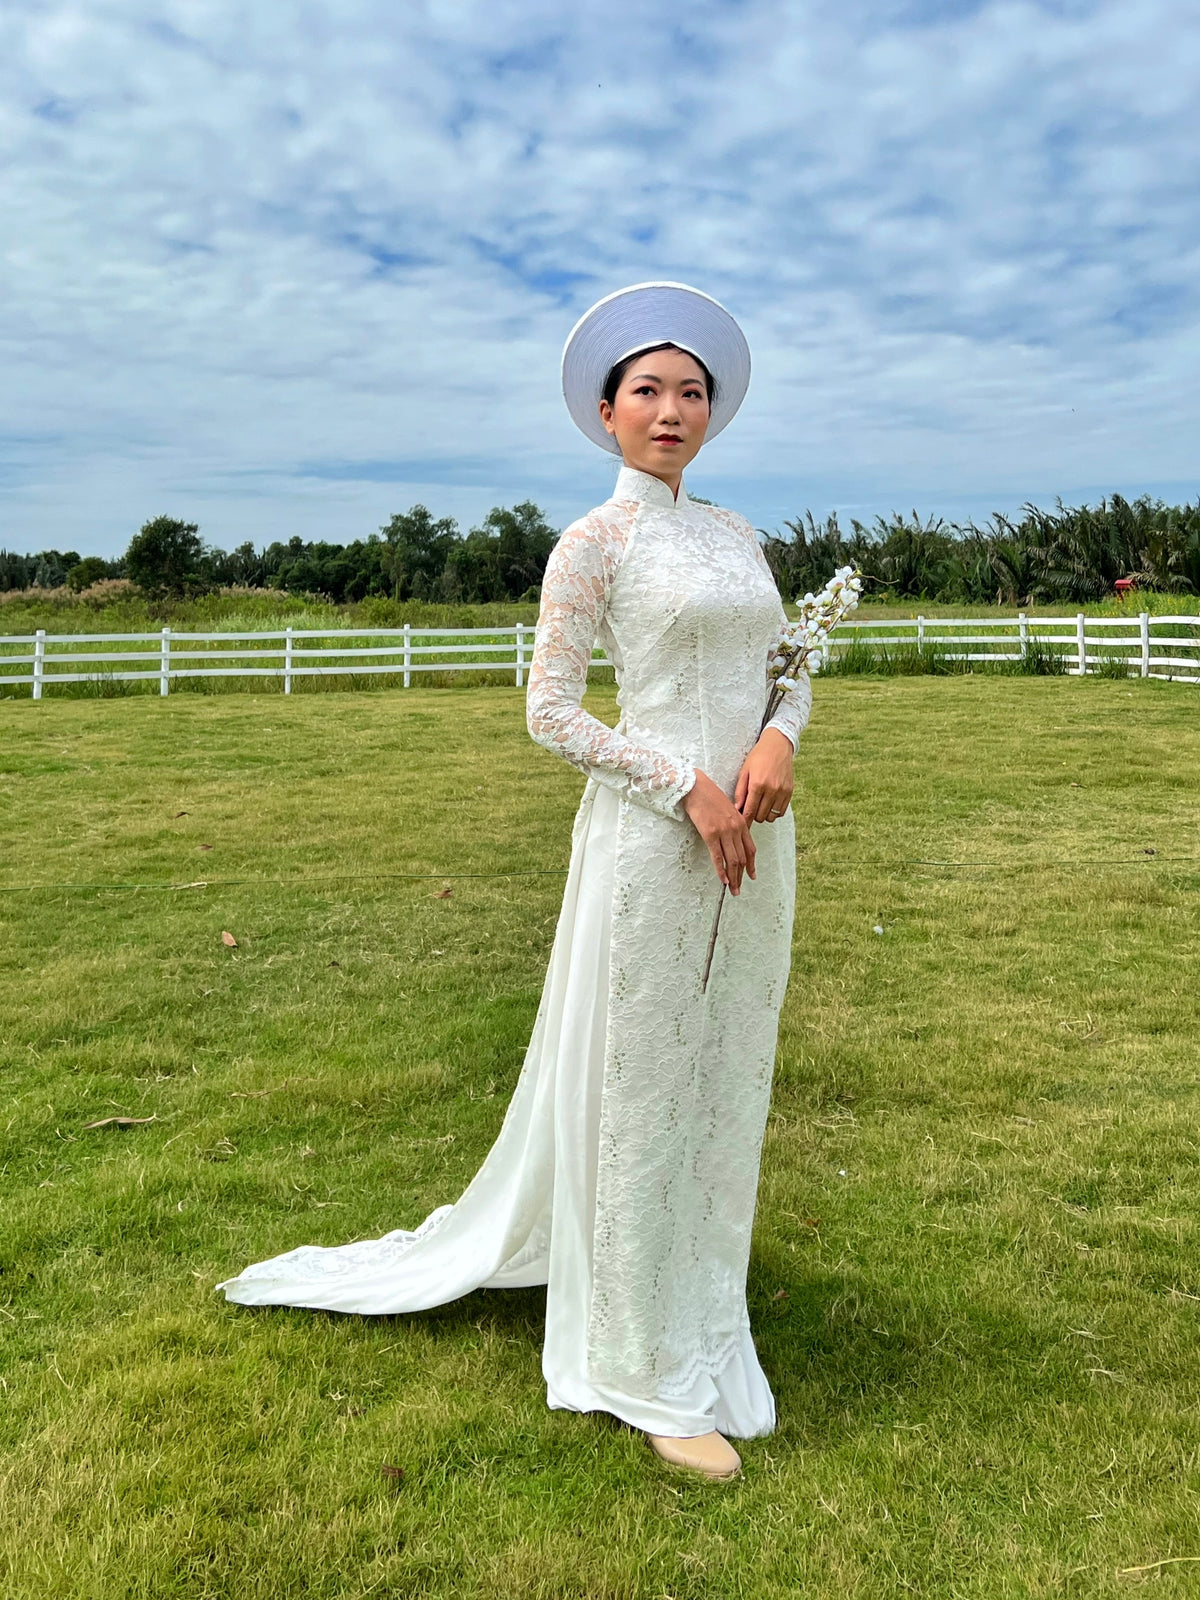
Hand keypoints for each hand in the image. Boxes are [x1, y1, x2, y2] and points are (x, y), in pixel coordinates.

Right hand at [681, 770, 755, 893]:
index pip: (750, 849)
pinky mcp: (710, 834)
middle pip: (742, 858)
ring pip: (732, 860)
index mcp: (741, 823)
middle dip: (741, 876)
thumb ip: (732, 824)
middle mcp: (735, 829)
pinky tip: (723, 880)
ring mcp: (724, 832)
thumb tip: (731, 839)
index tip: (751, 876)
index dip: (751, 865)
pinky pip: (718, 857)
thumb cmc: (708, 796)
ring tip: (732, 889)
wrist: (695, 787)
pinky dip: (721, 870)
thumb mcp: (727, 809)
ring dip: (733, 877)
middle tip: (739, 889)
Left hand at [733, 726, 794, 824]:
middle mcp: (771, 790)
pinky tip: (769, 804)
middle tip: (749, 809)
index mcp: (757, 784)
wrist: (778, 746)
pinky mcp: (790, 792)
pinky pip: (781, 812)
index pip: (749, 811)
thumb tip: (737, 809)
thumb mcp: (744, 771)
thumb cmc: (758, 757)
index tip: (741, 825)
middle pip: (760, 816)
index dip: (745, 821)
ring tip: (759, 806)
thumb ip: (740, 792)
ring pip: (771, 817)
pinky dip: (774, 812)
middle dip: (753, 816)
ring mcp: (782, 791)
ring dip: (763, 815)